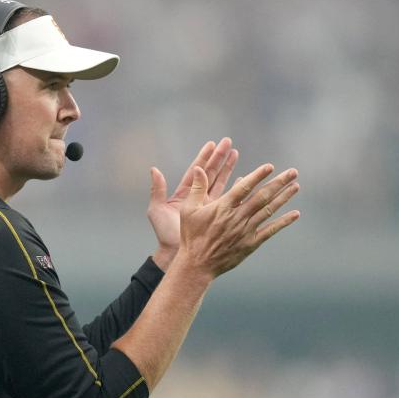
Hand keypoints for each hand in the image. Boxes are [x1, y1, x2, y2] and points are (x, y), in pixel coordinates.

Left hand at [147, 138, 237, 269]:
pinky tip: (244, 179)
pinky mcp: (215, 216)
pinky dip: (236, 189)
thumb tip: (154, 169)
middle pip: (210, 173)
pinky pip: (227, 199)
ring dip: (228, 169)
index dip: (204, 157)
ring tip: (236, 153)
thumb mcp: (157, 210)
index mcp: (183, 194)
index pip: (196, 171)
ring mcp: (207, 206)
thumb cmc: (165, 234)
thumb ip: (157, 190)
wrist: (175, 254)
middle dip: (219, 158)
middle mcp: (196, 197)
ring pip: (220, 183)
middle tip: (229, 142)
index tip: (212, 144)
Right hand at [178, 162, 300, 277]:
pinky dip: (283, 222)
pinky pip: (270, 230)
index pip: (244, 187)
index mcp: (223, 207)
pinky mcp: (250, 243)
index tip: (270, 166)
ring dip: (284, 197)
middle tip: (292, 172)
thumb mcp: (188, 210)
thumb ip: (197, 188)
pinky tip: (295, 214)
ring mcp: (246, 231)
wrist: (198, 264)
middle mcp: (237, 217)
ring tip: (296, 186)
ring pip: (268, 210)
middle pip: (262, 197)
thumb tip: (199, 167)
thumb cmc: (192, 236)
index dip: (258, 176)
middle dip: (279, 183)